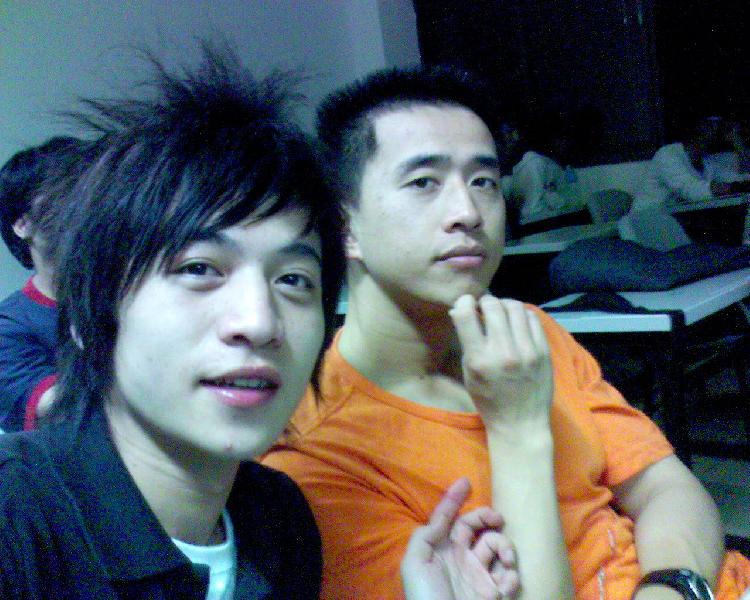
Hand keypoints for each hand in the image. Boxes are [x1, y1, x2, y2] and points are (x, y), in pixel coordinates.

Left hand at [401, 478, 518, 599]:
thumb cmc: (426, 597)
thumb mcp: (414, 564)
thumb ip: (426, 535)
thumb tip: (442, 516)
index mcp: (439, 549)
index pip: (448, 517)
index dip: (454, 498)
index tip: (466, 481)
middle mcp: (460, 558)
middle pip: (477, 528)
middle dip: (488, 518)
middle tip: (498, 520)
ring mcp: (478, 576)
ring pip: (497, 547)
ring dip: (505, 547)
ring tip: (506, 558)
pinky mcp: (493, 594)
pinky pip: (509, 577)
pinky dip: (512, 576)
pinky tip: (506, 584)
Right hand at [449, 295, 552, 430]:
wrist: (520, 423)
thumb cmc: (489, 400)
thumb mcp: (469, 373)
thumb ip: (467, 342)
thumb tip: (461, 310)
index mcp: (479, 359)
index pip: (465, 314)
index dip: (463, 302)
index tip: (466, 303)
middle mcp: (503, 352)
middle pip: (493, 306)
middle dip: (485, 302)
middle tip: (484, 307)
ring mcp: (527, 351)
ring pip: (515, 307)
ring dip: (505, 304)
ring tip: (502, 312)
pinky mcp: (544, 351)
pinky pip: (533, 319)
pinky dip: (522, 314)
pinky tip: (517, 321)